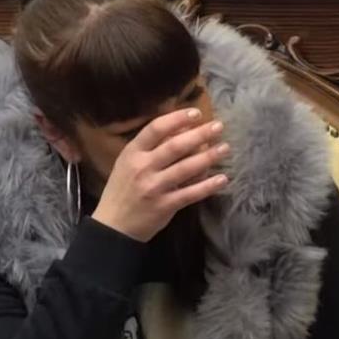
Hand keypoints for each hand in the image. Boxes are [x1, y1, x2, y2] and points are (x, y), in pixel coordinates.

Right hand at [92, 108, 229, 241]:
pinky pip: (190, 193)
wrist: (113, 225)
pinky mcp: (164, 206)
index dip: (177, 118)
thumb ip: (152, 147)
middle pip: (175, 146)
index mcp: (133, 152)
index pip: (156, 129)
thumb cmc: (123, 188)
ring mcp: (154, 187)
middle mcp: (142, 167)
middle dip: (200, 134)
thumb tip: (183, 129)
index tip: (196, 113)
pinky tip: (222, 179)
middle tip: (219, 126)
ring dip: (208, 157)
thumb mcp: (129, 162)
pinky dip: (208, 186)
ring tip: (225, 148)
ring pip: (186, 168)